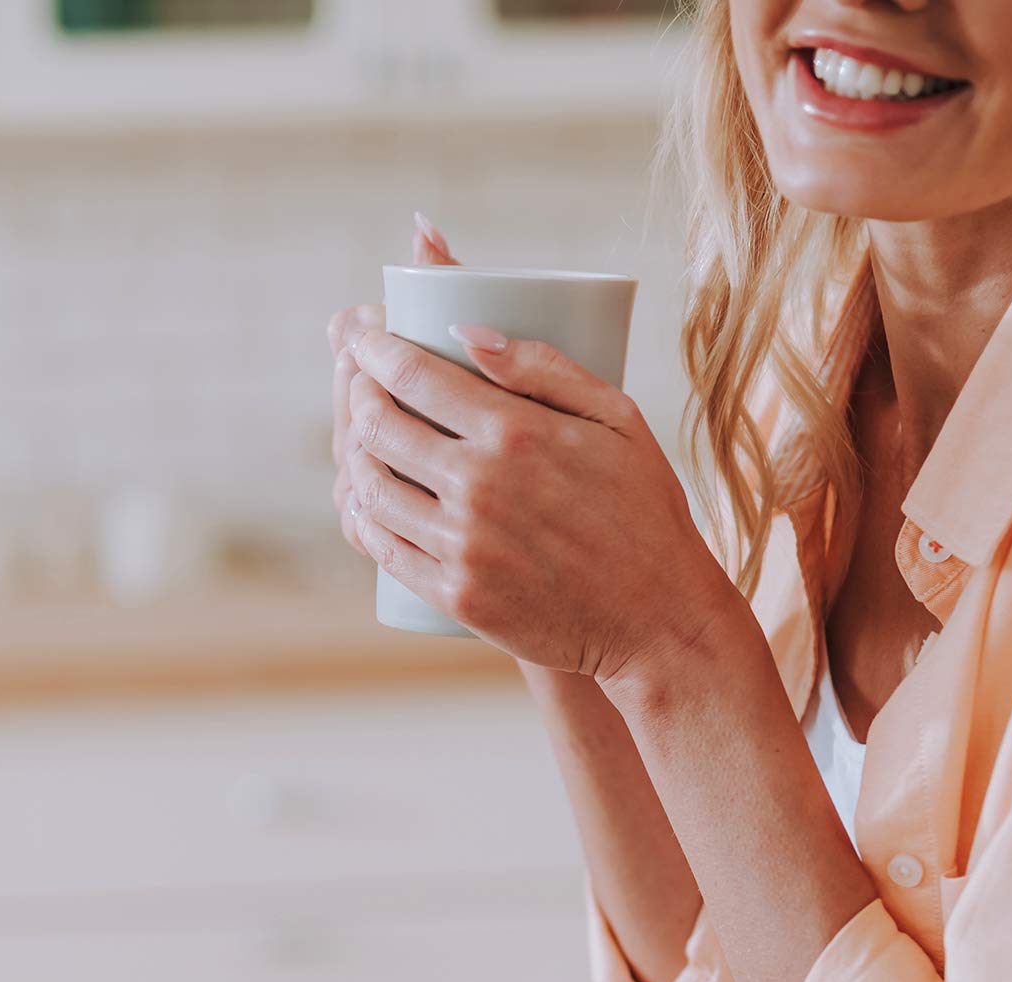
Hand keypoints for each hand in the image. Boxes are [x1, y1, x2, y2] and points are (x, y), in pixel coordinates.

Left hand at [343, 317, 739, 685]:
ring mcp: (463, 546)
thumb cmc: (645, 511)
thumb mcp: (619, 419)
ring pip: (371, 487)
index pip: (413, 375)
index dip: (374, 349)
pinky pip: (383, 548)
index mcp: (517, 432)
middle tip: (362, 386)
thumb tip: (466, 332)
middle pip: (379, 426)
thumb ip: (544, 367)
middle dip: (358, 393)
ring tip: (363, 440)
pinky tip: (366, 500)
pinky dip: (363, 517)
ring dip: (355, 454)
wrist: (657, 619)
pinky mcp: (456, 596)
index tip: (363, 338)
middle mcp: (480, 486)